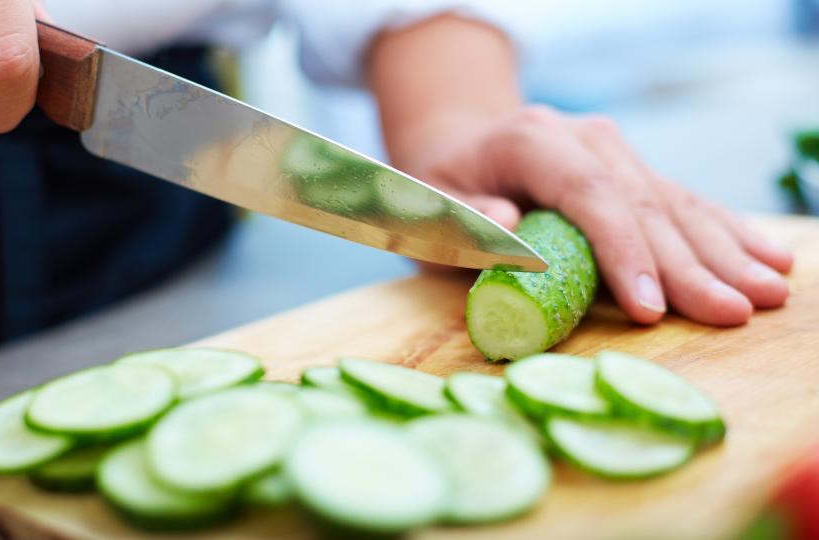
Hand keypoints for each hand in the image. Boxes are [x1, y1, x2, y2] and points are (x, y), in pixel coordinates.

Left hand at [402, 106, 792, 325]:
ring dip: (722, 248)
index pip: (589, 194)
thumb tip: (511, 226)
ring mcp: (611, 148)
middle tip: (732, 311)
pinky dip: (720, 232)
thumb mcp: (425, 204)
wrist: (457, 142)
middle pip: (643, 201)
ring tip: (767, 291)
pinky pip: (679, 201)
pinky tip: (762, 257)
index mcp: (529, 140)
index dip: (624, 250)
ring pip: (673, 200)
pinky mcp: (627, 169)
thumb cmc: (437, 184)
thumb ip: (458, 220)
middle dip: (691, 261)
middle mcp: (582, 137)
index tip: (652, 306)